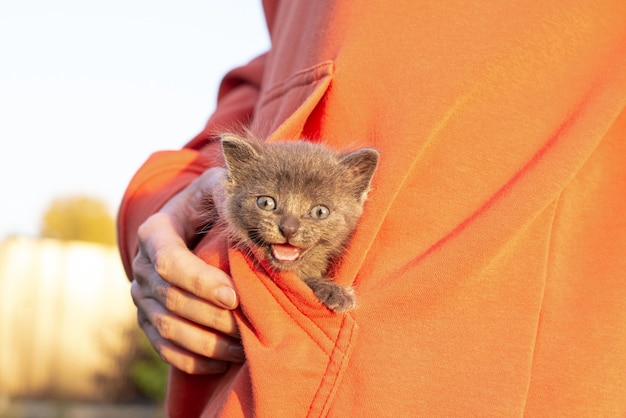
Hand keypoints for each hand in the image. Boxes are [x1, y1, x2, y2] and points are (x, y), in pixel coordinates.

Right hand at [131, 168, 242, 373]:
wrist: (189, 222)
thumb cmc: (208, 202)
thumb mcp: (217, 187)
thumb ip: (227, 192)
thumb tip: (251, 215)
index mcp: (154, 233)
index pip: (169, 263)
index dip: (200, 282)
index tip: (233, 296)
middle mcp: (142, 267)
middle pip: (171, 300)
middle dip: (211, 317)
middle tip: (248, 325)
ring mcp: (143, 297)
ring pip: (168, 328)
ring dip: (206, 343)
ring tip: (243, 347)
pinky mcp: (150, 319)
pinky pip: (164, 348)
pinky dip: (192, 360)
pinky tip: (223, 362)